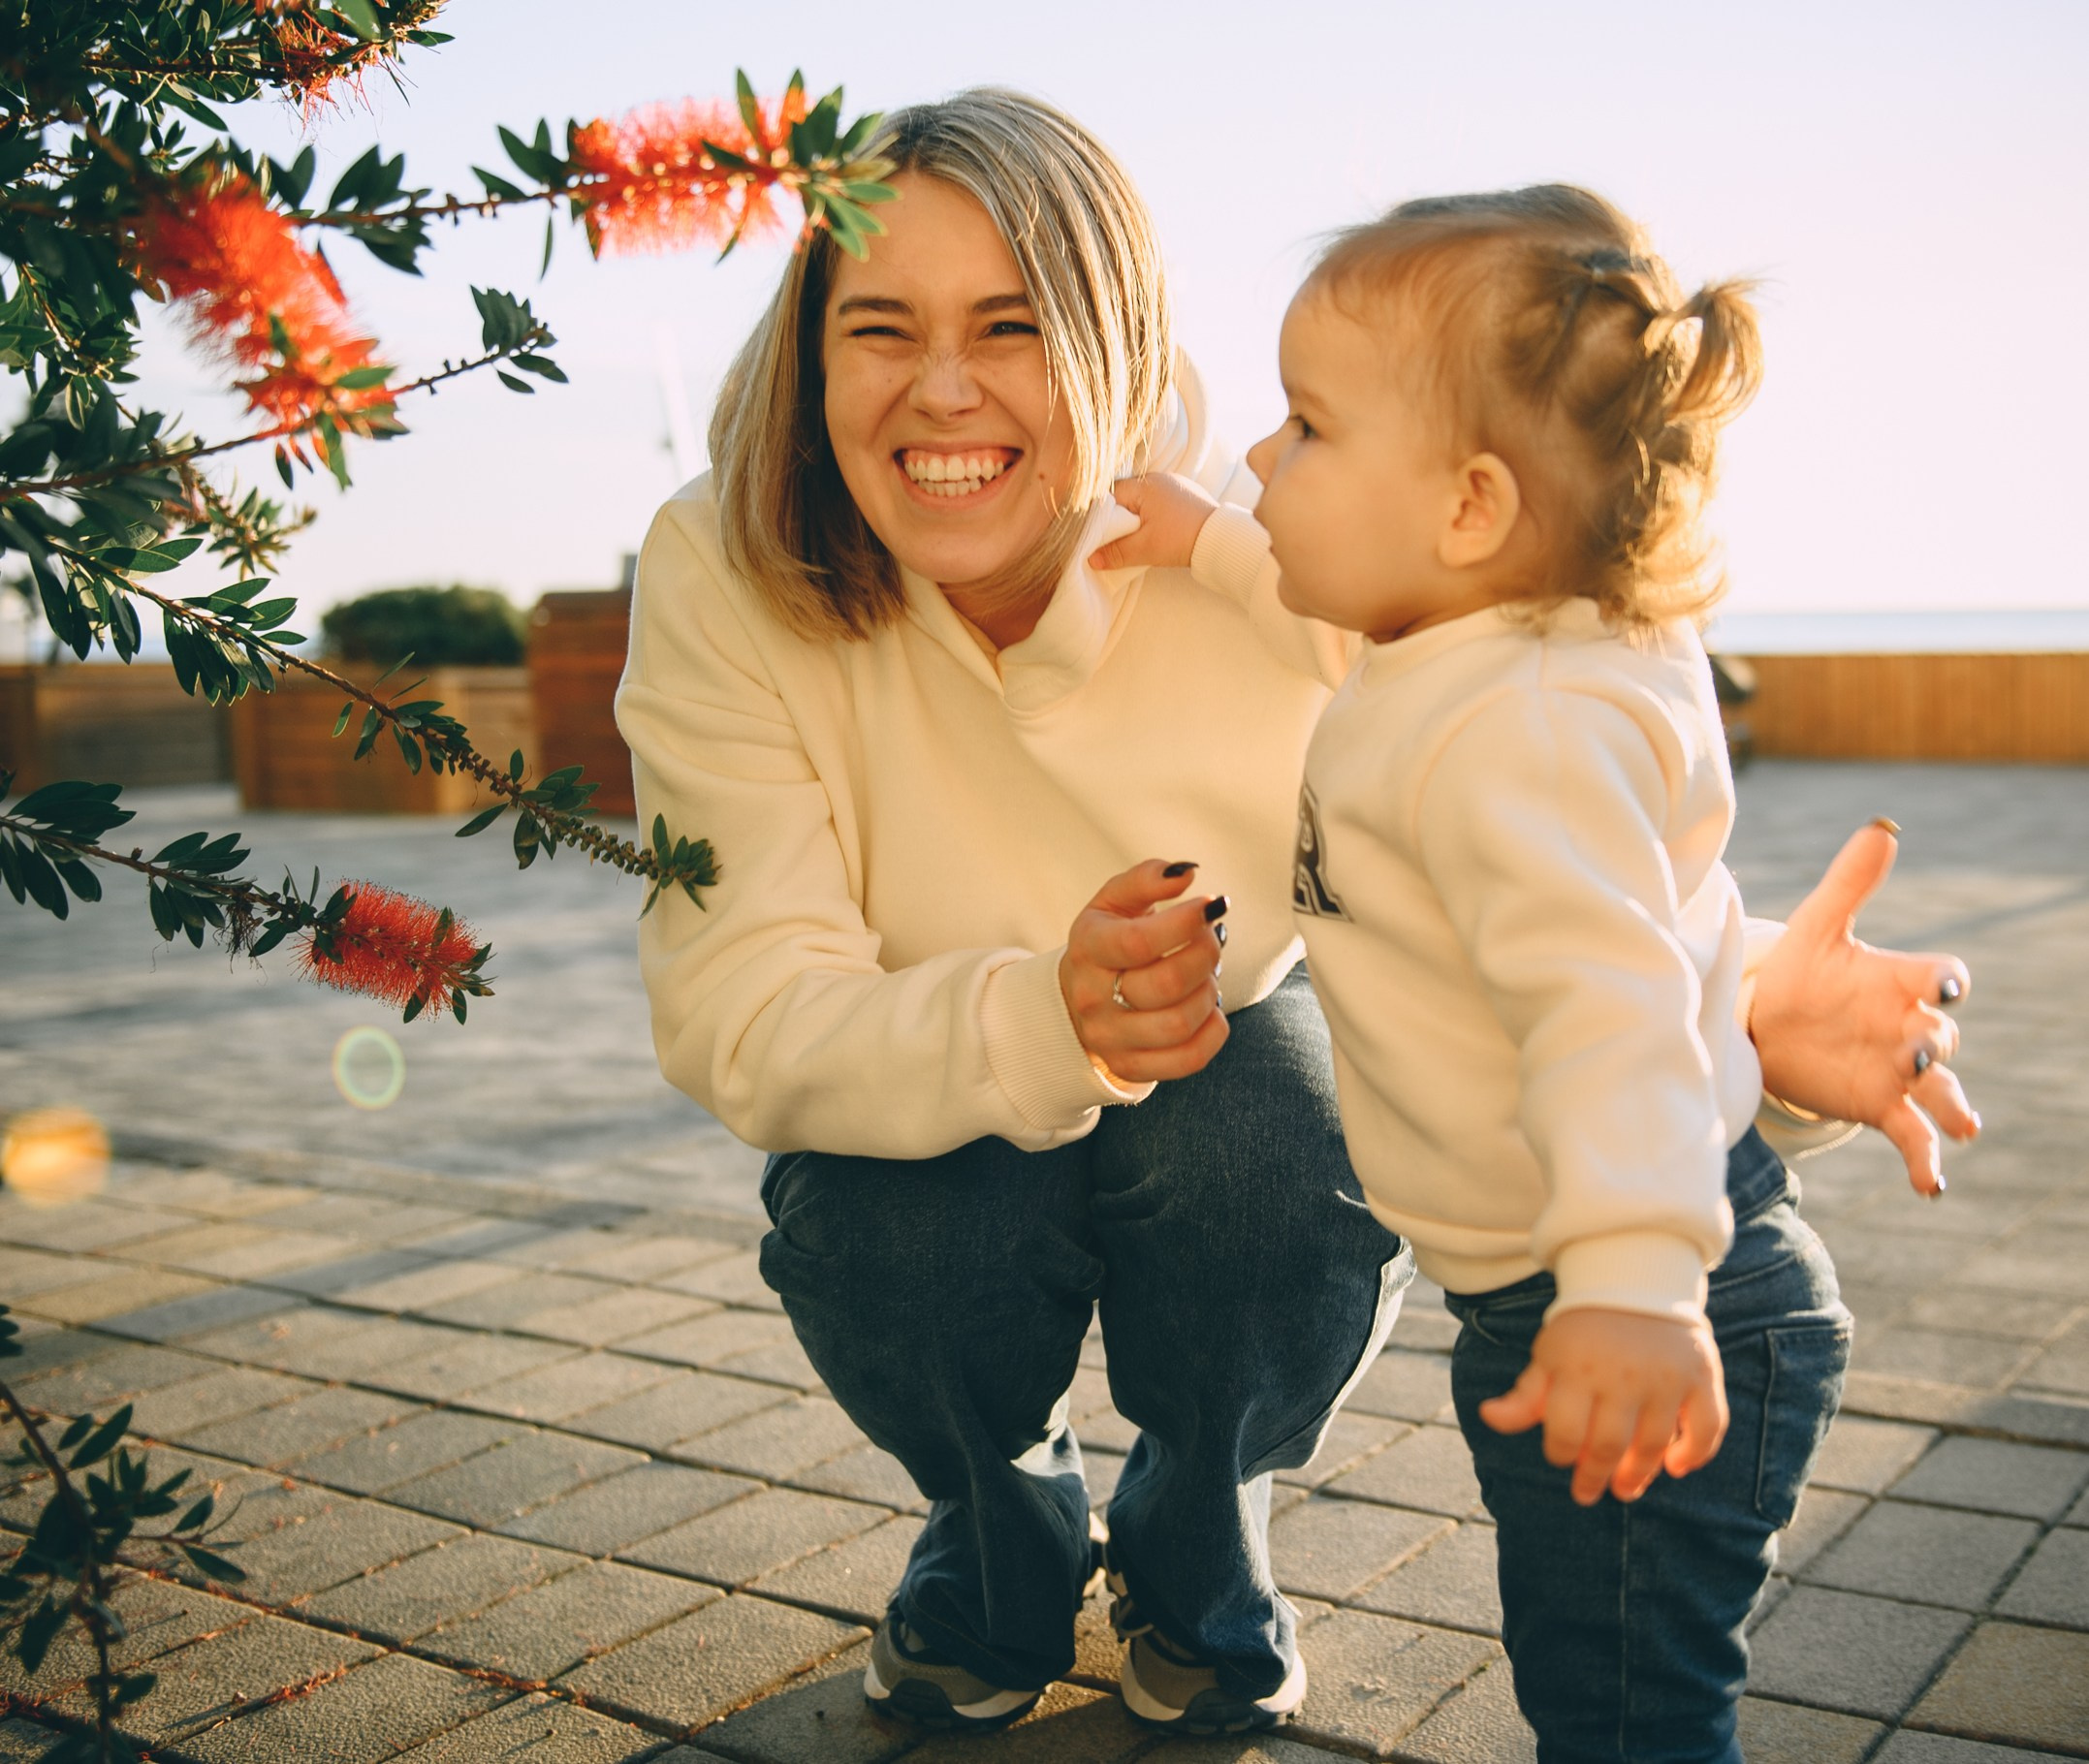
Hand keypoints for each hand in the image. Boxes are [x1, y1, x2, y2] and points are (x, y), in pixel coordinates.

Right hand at [1058, 859, 1227, 1083]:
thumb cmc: (1109, 940)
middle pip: (1167, 984)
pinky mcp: (1131, 1066)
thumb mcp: (1115, 900)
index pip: (1139, 941)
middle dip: (1206, 955)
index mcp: (1088, 948)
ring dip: (1210, 992)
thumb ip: (1147, 878)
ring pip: (1180, 1022)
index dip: (1186, 922)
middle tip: (1212, 938)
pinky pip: (1189, 1059)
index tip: (1211, 905)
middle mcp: (1093, 998)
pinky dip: (1214, 1030)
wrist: (1079, 997)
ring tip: (1206, 974)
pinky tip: (1209, 1008)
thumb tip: (1187, 873)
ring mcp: (1110, 1038)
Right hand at [1088, 473, 1220, 572]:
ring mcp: (1174, 484)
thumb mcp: (1145, 549)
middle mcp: (1159, 478)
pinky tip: (1157, 530)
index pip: (1110, 496)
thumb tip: (1092, 559)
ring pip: (1143, 500)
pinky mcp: (1185, 494)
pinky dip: (1153, 515)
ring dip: (1138, 517)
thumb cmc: (1182, 539)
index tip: (1101, 535)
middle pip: (1126, 497)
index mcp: (1145, 485)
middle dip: (1120, 518)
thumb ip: (1116, 553)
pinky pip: (1159, 501)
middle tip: (1118, 540)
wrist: (1221, 539)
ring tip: (1139, 537)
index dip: (1102, 517)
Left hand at [1479, 1307, 1727, 1504]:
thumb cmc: (1584, 1330)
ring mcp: (1665, 1377)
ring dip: (1640, 1475)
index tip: (1562, 1460)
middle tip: (1590, 1493)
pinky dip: (1696, 1453)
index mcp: (1578, 1369)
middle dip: (1596, 1477)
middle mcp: (1623, 1375)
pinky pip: (1708, 1425)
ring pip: (1654, 1444)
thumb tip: (1487, 1417)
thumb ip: (1525, 1394)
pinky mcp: (1701, 1375)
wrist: (1635, 1280)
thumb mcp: (1549, 1356)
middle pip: (1609, 1445)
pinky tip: (1677, 1467)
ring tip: (1626, 1489)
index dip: (1561, 1455)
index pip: (1565, 1433)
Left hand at [1750, 821, 1977, 1196]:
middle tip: (1919, 1054)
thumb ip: (1849, 884)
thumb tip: (1881, 828)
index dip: (1945, 981)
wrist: (1773, 1026)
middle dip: (1935, 1046)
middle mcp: (1910, 1028)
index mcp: (1900, 982)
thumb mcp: (1818, 928)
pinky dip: (1927, 1162)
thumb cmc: (1805, 972)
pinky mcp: (1883, 1106)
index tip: (1945, 985)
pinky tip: (1931, 1187)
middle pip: (1942, 1037)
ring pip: (1943, 1091)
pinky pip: (1914, 1137)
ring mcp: (1901, 1071)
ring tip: (1965, 1127)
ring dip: (1951, 1105)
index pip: (1938, 978)